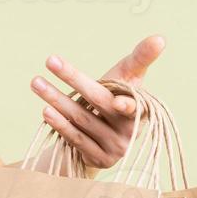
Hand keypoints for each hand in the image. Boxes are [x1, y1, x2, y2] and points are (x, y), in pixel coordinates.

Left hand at [29, 35, 165, 170]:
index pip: (133, 102)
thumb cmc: (115, 96)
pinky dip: (60, 124)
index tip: (118, 101)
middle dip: (73, 80)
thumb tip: (160, 38)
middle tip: (50, 60)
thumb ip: (141, 58)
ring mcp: (117, 147)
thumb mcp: (127, 77)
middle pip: (99, 103)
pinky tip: (45, 110)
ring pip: (82, 120)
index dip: (127, 103)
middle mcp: (132, 129)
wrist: (102, 135)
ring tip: (36, 82)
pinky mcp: (100, 159)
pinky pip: (76, 138)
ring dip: (56, 99)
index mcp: (142, 107)